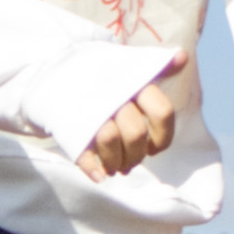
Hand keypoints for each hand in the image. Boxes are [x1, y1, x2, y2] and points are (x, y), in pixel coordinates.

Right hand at [79, 62, 198, 176]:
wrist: (51, 71)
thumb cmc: (97, 74)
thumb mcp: (127, 65)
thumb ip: (156, 67)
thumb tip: (182, 58)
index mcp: (132, 82)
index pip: (162, 111)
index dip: (163, 136)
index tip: (154, 147)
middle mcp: (112, 95)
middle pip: (135, 133)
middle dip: (136, 155)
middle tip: (130, 161)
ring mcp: (88, 110)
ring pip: (110, 140)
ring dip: (116, 163)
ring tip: (114, 167)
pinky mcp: (68, 124)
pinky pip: (83, 152)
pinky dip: (93, 169)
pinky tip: (99, 175)